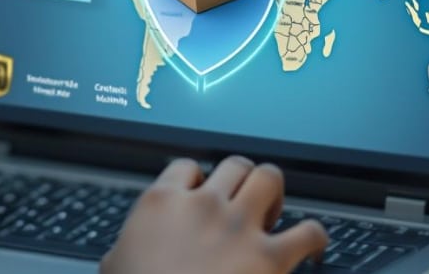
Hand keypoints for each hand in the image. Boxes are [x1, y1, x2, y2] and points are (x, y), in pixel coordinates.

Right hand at [102, 157, 327, 273]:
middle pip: (234, 165)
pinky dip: (315, 237)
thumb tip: (120, 258)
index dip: (198, 181)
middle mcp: (203, 205)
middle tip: (242, 205)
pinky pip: (308, 231)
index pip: (187, 168)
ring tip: (273, 214)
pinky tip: (312, 247)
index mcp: (162, 203)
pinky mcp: (269, 257)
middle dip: (242, 182)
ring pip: (269, 177)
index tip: (202, 195)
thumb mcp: (113, 267)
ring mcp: (238, 226)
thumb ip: (122, 251)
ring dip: (274, 194)